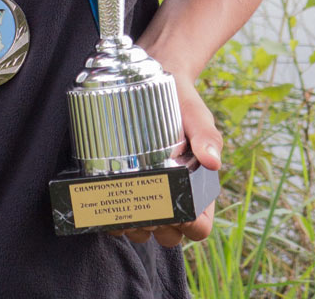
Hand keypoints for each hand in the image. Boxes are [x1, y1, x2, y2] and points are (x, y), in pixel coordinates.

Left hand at [110, 76, 220, 245]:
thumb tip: (213, 161)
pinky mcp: (124, 187)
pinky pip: (118, 215)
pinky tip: (101, 203)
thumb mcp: (196, 116)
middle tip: (141, 208)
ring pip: (142, 231)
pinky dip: (110, 217)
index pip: (199, 227)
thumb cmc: (181, 103)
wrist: (157, 80)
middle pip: (168, 235)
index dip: (189, 226)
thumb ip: (206, 134)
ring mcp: (147, 195)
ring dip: (130, 227)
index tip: (174, 209)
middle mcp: (172, 197)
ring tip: (119, 207)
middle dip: (155, 229)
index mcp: (197, 189)